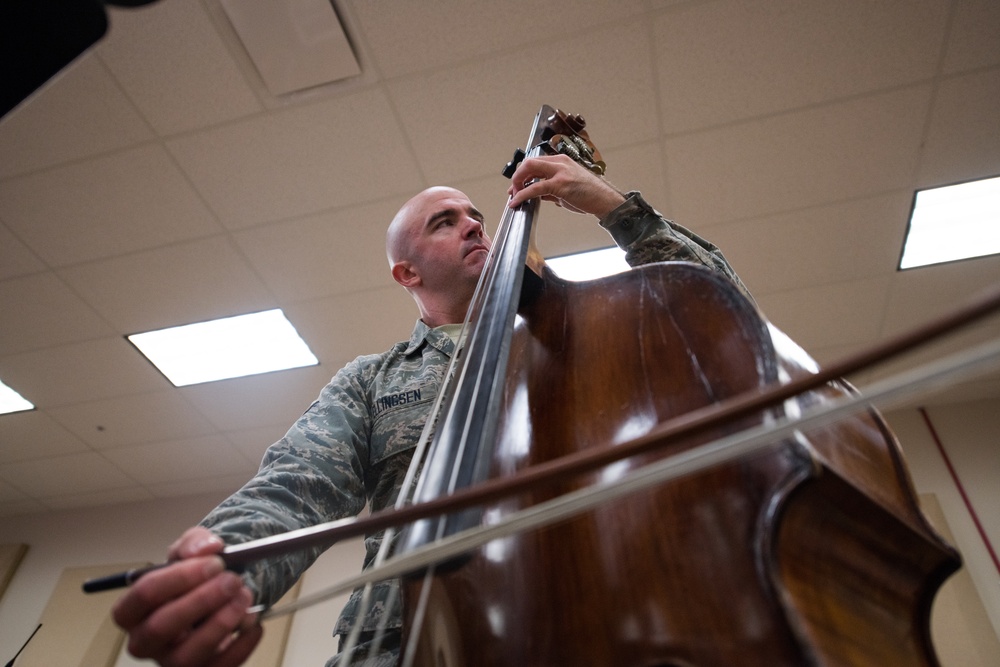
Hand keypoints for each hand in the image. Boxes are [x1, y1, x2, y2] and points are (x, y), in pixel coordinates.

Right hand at [112, 527, 261, 666]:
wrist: (216, 591)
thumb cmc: (194, 575)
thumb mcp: (190, 550)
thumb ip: (194, 543)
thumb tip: (206, 549)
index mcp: (134, 609)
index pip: (144, 595)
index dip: (180, 577)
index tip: (215, 562)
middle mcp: (146, 640)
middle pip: (160, 627)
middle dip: (201, 601)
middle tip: (233, 580)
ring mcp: (172, 661)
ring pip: (186, 656)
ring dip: (221, 624)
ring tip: (245, 597)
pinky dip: (241, 646)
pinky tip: (254, 621)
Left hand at [507, 154, 624, 218]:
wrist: (605, 201)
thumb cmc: (590, 195)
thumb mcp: (567, 189)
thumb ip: (551, 190)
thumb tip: (536, 194)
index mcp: (562, 161)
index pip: (535, 162)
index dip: (522, 173)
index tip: (517, 185)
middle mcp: (560, 163)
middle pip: (529, 162)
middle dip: (517, 176)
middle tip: (513, 190)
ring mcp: (560, 172)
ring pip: (529, 169)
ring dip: (517, 183)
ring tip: (514, 196)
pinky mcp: (561, 185)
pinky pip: (536, 187)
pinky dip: (522, 194)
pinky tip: (517, 201)